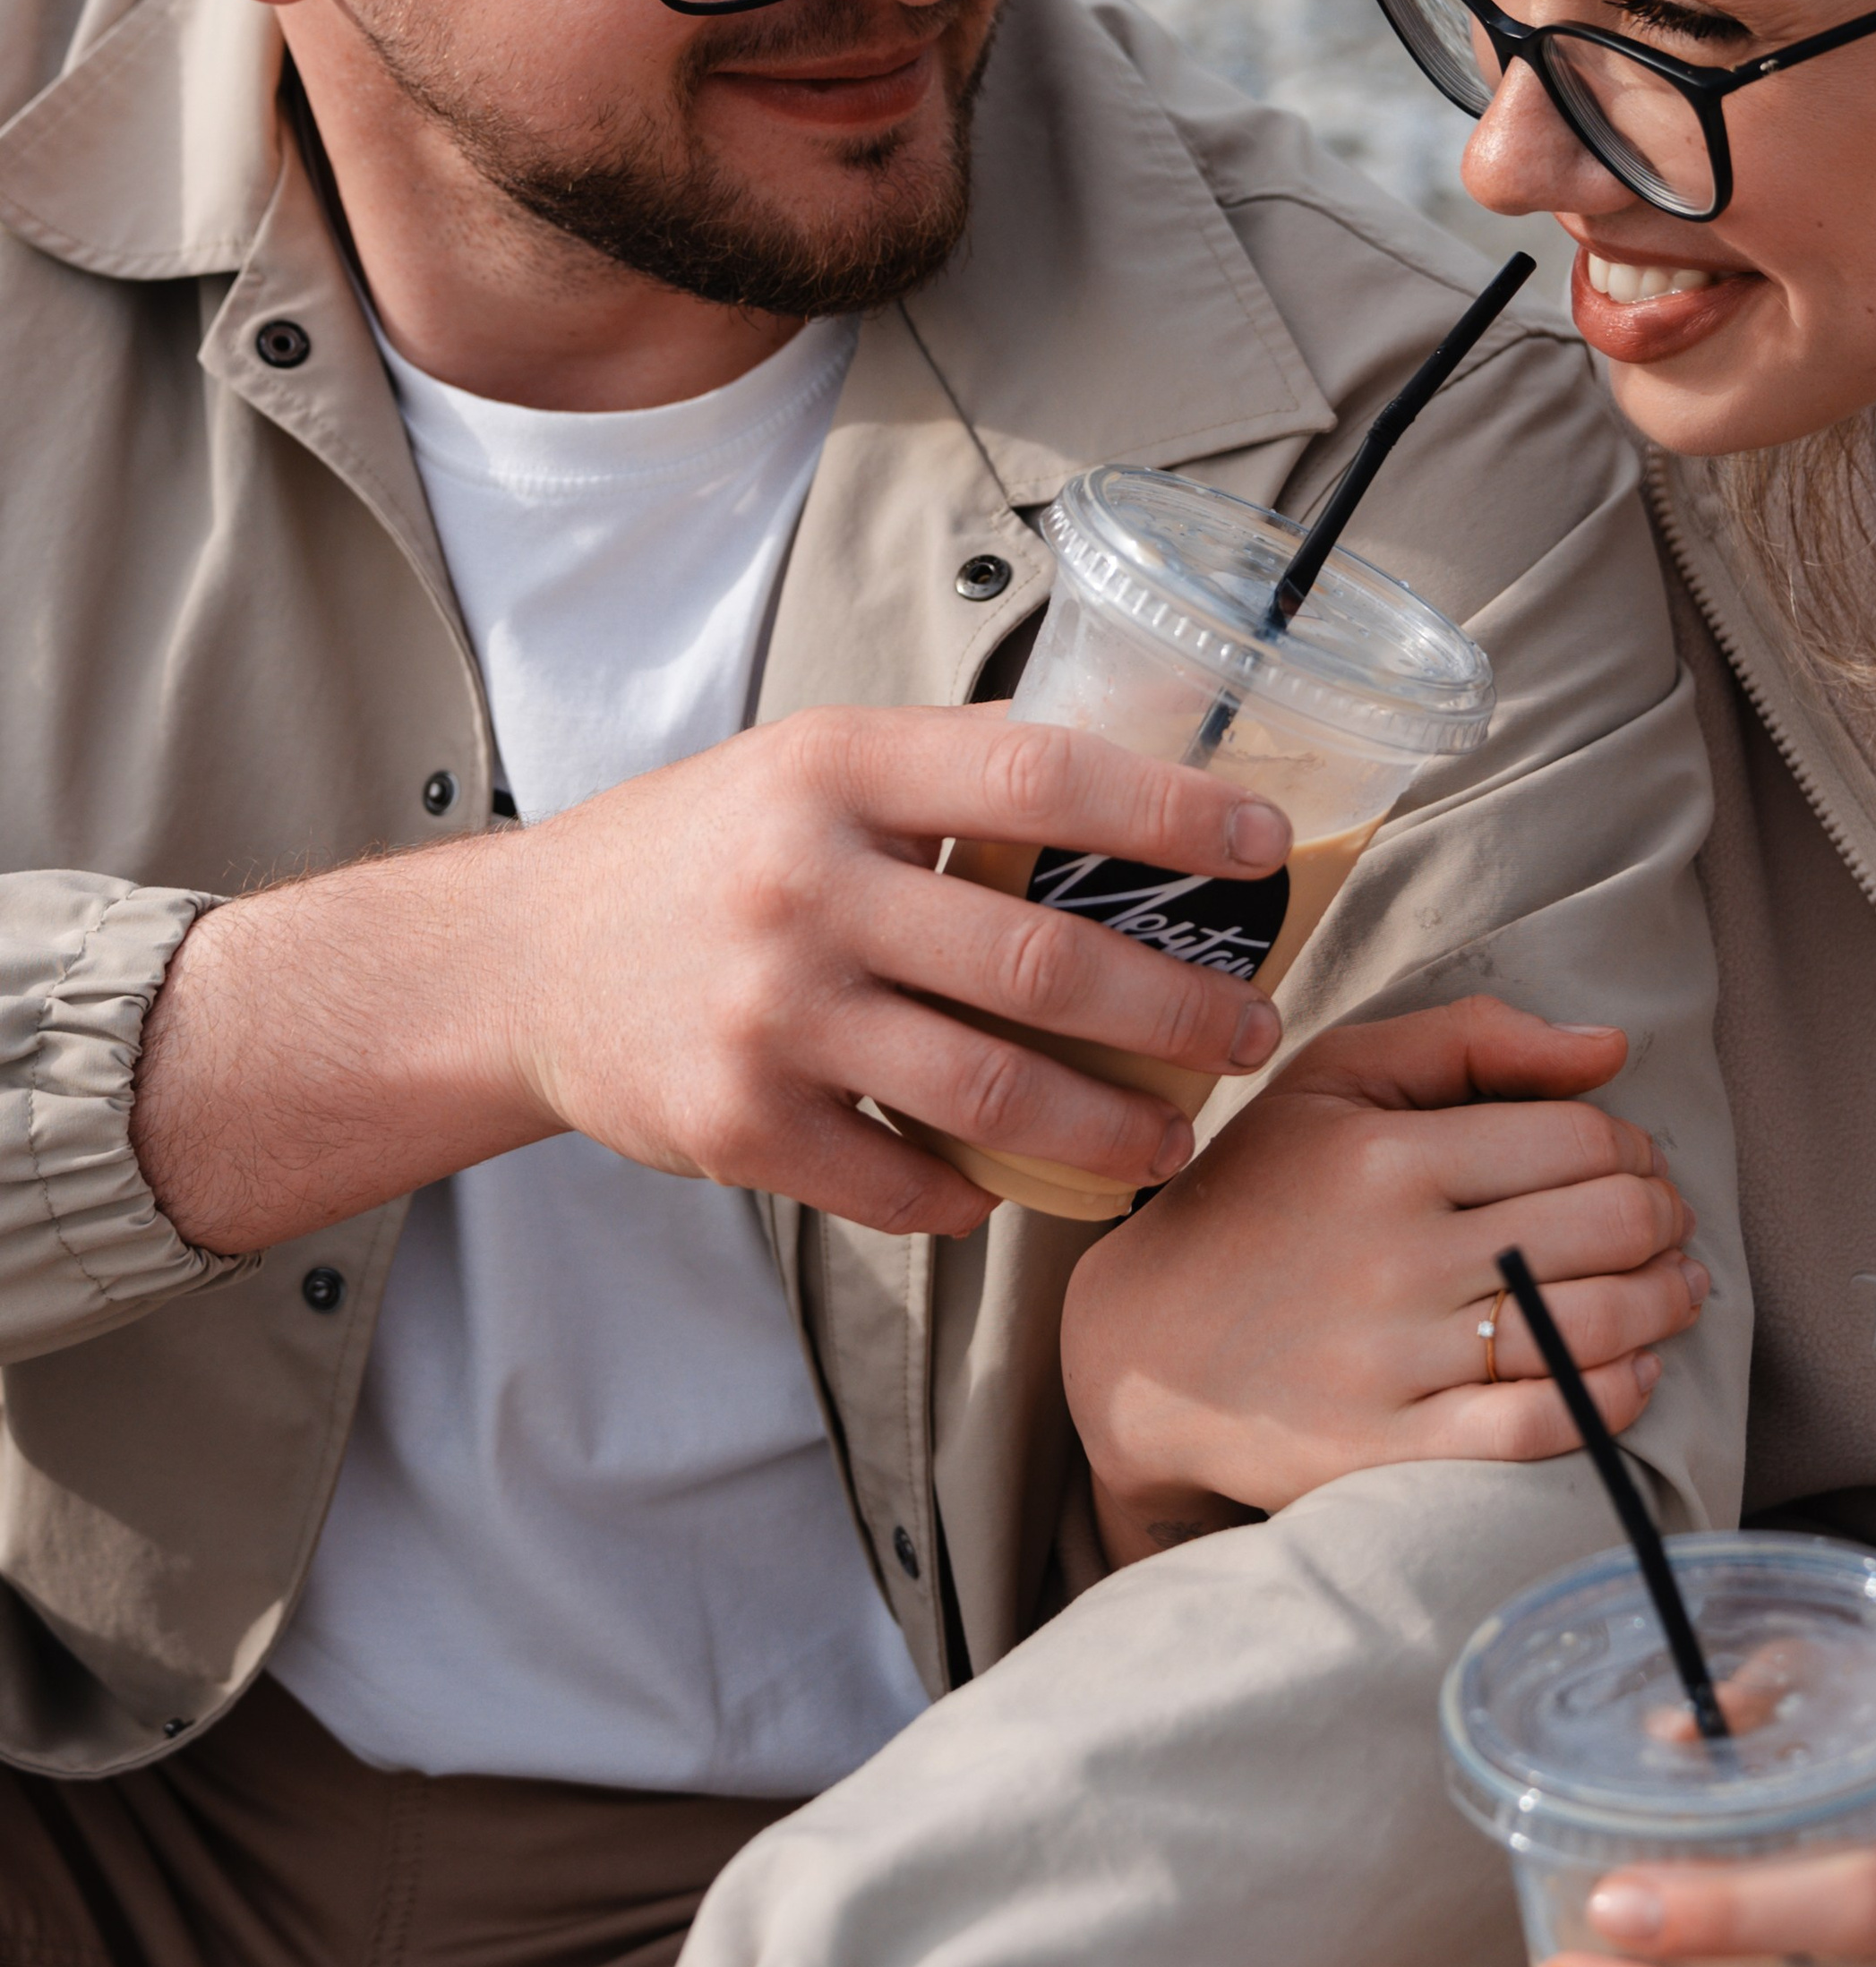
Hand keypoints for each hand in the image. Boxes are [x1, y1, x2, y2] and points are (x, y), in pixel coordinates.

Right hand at [135, 707, 1290, 1252]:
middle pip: (1041, 959)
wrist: (519, 958)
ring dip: (1110, 1128)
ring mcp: (772, 1013)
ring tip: (1172, 1137)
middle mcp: (807, 884)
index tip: (1265, 845)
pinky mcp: (739, 1126)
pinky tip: (1008, 1193)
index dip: (1169, 811)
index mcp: (837, 770)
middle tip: (1248, 1032)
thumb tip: (1136, 800)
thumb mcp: (807, 768)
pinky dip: (971, 1199)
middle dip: (1174, 1010)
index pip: (1040, 775)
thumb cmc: (696, 853)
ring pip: (992, 1090)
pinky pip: (900, 1183)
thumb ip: (943, 784)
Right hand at [1061, 996, 1707, 1564]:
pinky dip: (1615, 1396)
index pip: (1574, 1137)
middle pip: (1604, 1225)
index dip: (1630, 1145)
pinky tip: (1631, 1370)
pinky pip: (1544, 1425)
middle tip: (1667, 1223)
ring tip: (1675, 1290)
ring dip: (1663, 1304)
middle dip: (1663, 1218)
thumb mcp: (1335, 1081)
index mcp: (1386, 1155)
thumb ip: (1472, 1041)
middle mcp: (1395, 1256)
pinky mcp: (1390, 1450)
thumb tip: (1612, 1049)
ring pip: (1591, 1325)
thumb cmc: (1256, 1197)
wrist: (1145, 1346)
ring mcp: (1393, 1361)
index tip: (1631, 1161)